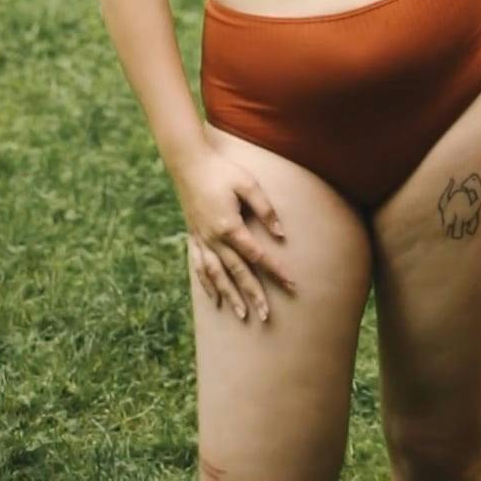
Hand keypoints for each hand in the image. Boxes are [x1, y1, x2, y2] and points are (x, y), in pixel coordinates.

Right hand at [177, 145, 294, 321]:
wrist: (189, 163)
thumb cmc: (222, 171)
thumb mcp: (248, 184)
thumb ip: (265, 209)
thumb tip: (280, 234)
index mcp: (230, 226)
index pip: (258, 256)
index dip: (276, 271)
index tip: (291, 285)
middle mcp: (215, 239)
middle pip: (238, 273)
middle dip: (253, 295)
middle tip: (266, 316)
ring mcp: (202, 240)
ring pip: (218, 276)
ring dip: (231, 297)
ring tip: (243, 315)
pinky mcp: (194, 238)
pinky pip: (200, 267)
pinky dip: (207, 285)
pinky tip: (215, 299)